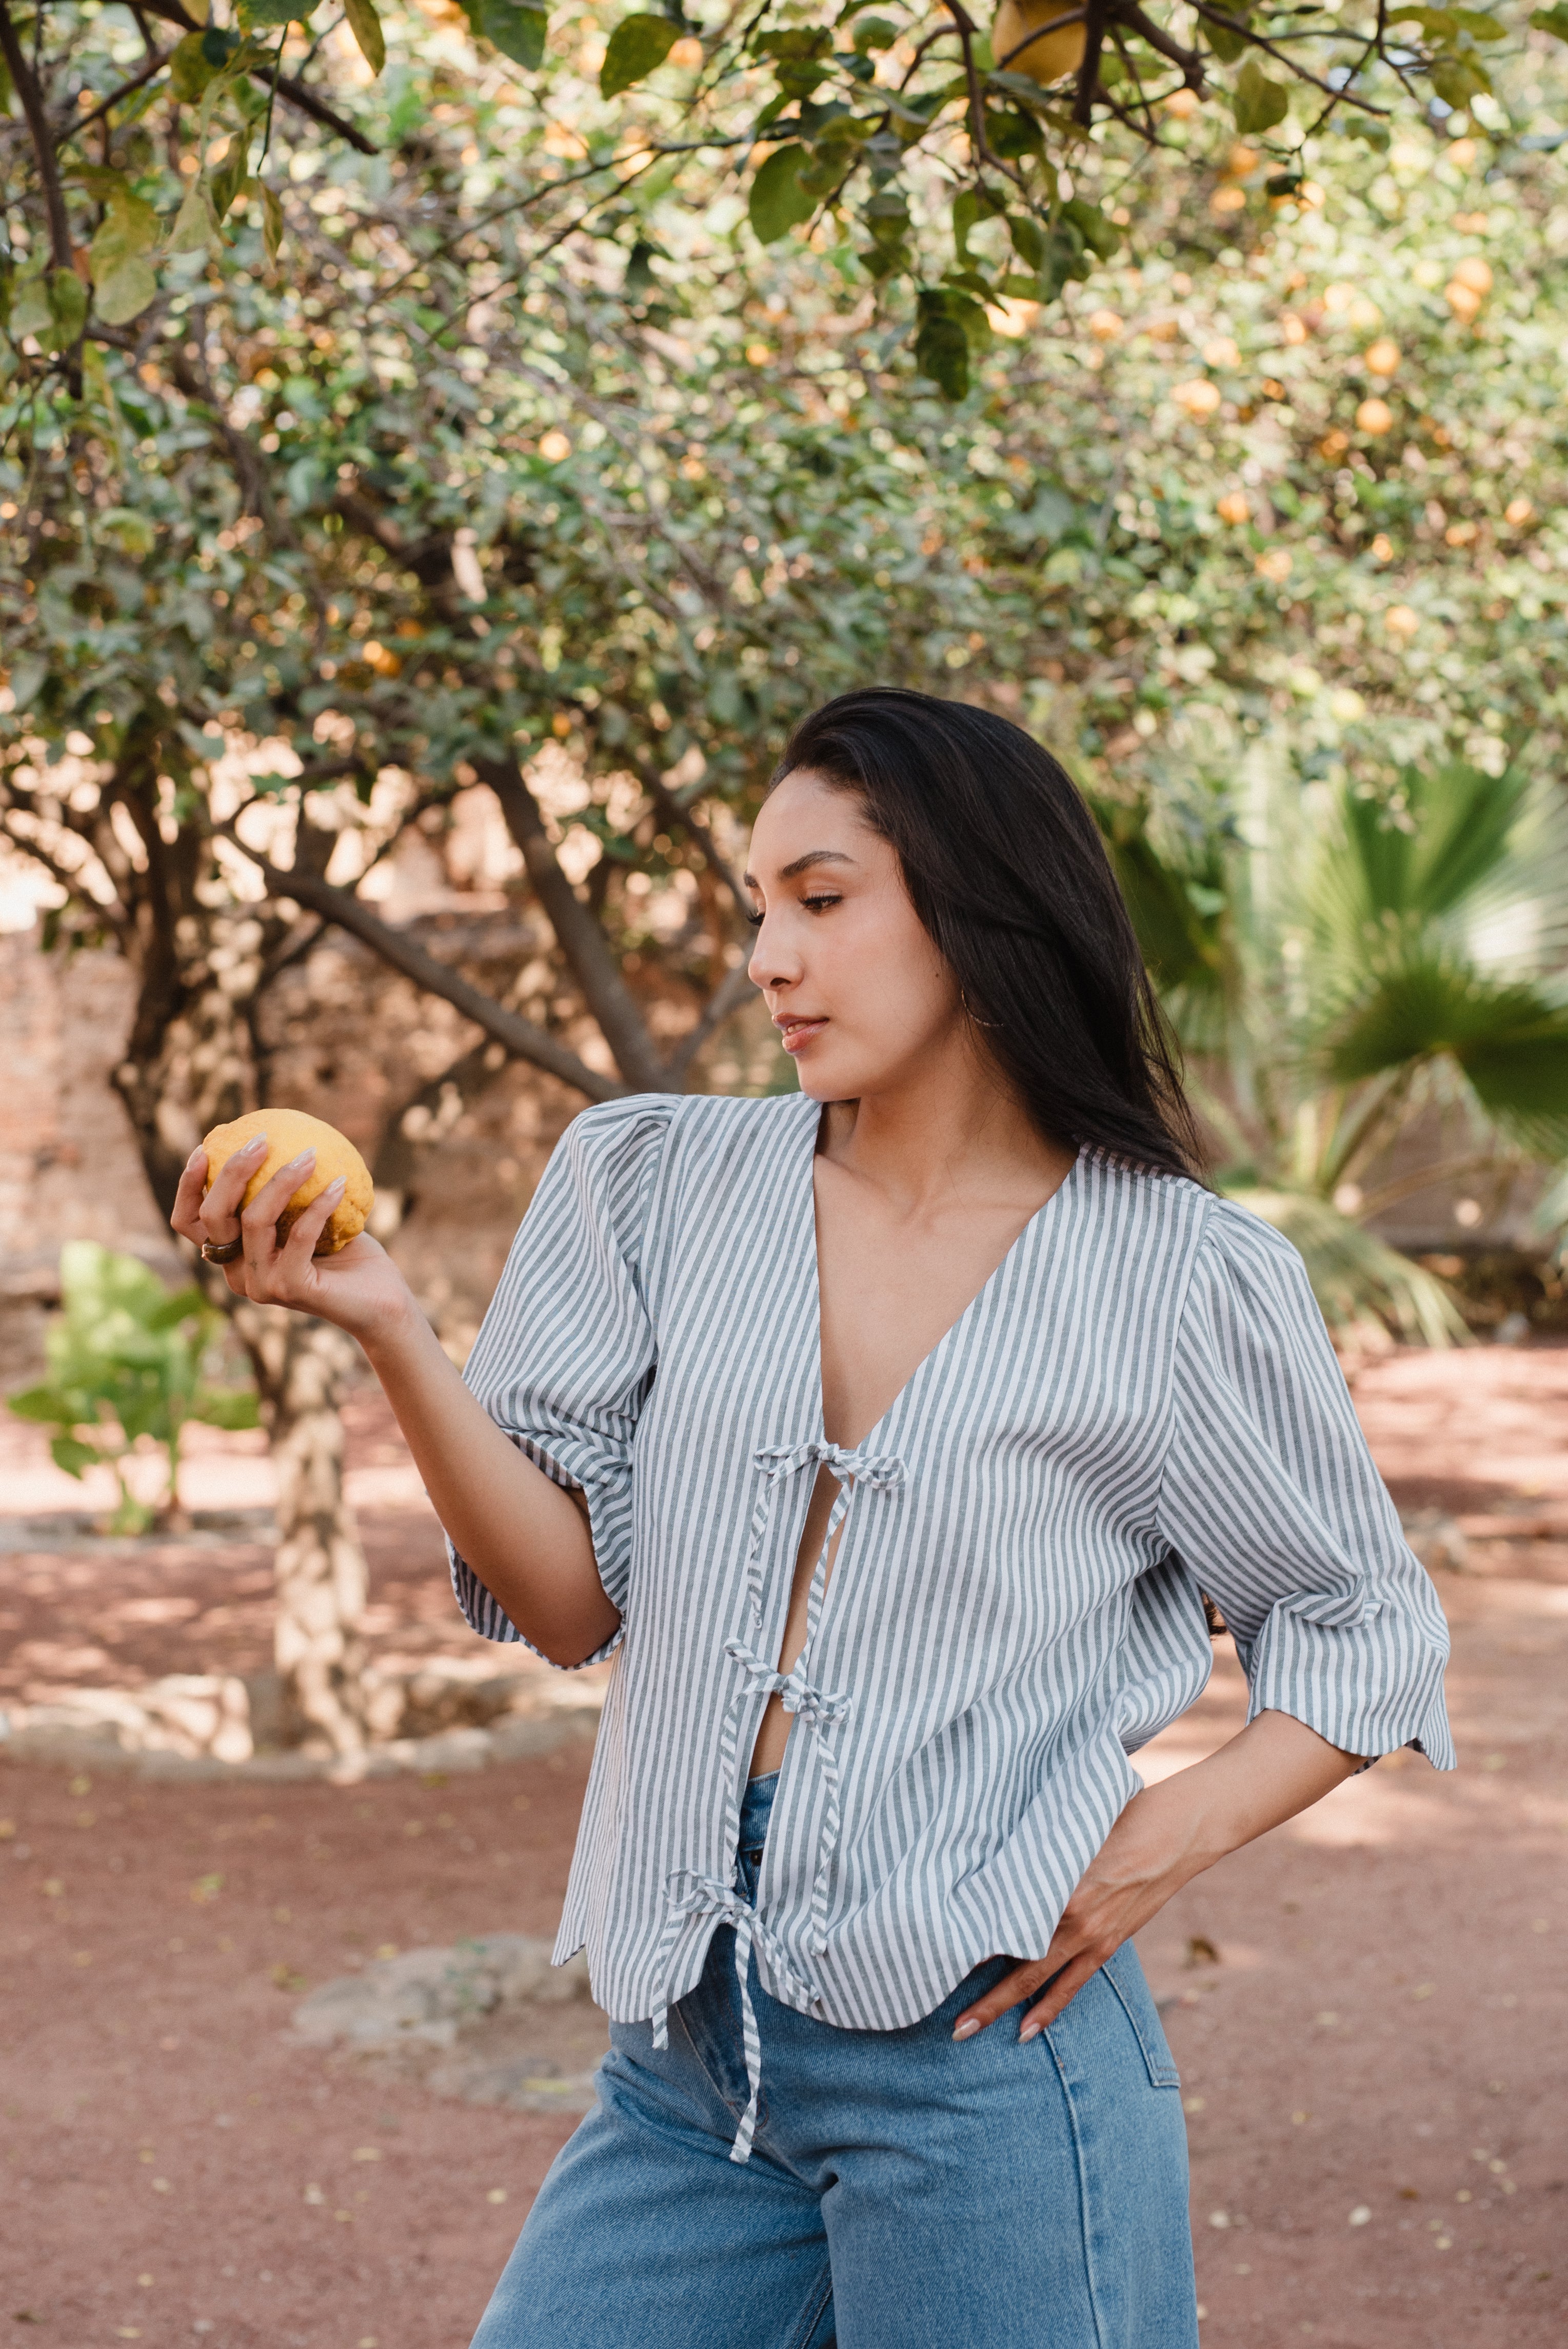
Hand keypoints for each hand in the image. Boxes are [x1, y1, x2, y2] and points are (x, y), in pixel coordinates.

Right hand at [170, 1134, 415, 1345]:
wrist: (382, 1304)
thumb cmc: (347, 1255)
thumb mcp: (309, 1214)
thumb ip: (285, 1190)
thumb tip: (277, 1134)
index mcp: (232, 1257)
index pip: (189, 1223)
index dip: (188, 1186)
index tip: (205, 1148)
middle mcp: (237, 1275)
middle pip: (213, 1216)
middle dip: (231, 1171)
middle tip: (262, 1139)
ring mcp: (260, 1285)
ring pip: (254, 1220)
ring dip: (283, 1179)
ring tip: (311, 1154)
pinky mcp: (289, 1289)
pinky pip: (299, 1234)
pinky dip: (319, 1204)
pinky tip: (340, 1182)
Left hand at [952, 1779, 1197, 2046]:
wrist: (1182, 1830)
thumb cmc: (1123, 1814)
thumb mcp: (1070, 1824)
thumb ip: (1033, 1850)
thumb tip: (989, 1859)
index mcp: (1058, 1883)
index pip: (1001, 1919)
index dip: (966, 1939)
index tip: (932, 1952)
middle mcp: (1073, 1917)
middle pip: (1015, 1963)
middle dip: (980, 1995)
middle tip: (944, 2019)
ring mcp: (1094, 1935)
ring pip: (1038, 1979)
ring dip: (1002, 2007)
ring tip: (967, 2030)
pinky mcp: (1110, 1943)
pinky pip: (1073, 1983)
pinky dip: (1049, 2008)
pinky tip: (1026, 2030)